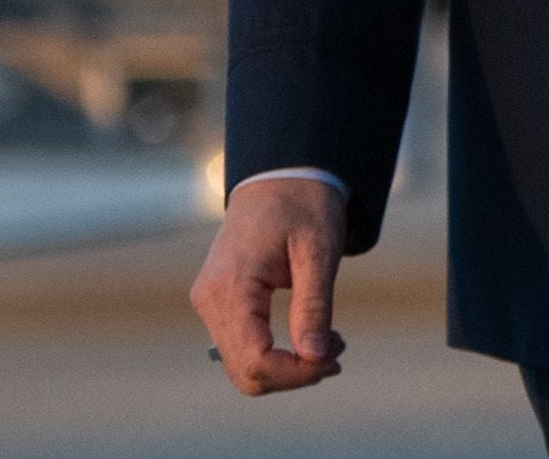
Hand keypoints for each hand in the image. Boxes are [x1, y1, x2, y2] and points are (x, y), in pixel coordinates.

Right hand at [192, 174, 346, 394]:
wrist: (281, 174)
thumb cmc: (303, 205)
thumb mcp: (318, 252)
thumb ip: (314, 306)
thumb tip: (315, 357)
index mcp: (230, 286)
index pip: (255, 360)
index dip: (296, 373)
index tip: (335, 358)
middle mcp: (210, 299)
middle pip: (245, 372)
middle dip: (294, 374)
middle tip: (338, 351)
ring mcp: (210, 302)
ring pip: (242, 366)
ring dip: (287, 367)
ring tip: (330, 342)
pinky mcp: (219, 303)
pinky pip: (243, 347)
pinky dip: (276, 354)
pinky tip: (309, 336)